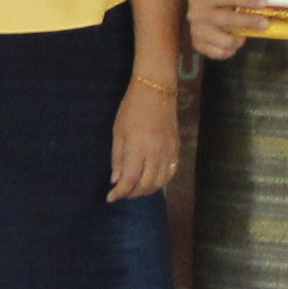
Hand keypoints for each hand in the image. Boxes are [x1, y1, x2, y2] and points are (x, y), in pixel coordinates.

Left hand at [107, 72, 180, 203]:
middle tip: (121, 193)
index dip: (120, 193)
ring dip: (146, 190)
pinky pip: (171, 173)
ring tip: (135, 189)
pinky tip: (151, 182)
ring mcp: (169, 152)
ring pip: (160, 183)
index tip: (110, 198)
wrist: (156, 90)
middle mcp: (156, 154)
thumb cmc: (131, 109)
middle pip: (146, 185)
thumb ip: (117, 158)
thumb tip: (116, 180)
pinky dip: (161, 182)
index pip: (130, 180)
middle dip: (132, 194)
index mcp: (138, 148)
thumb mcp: (118, 132)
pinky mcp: (177, 149)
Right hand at [189, 0, 272, 60]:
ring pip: (224, 40)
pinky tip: (235, 42)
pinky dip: (229, 50)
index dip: (244, 0)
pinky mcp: (198, 45)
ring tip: (246, 34)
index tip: (262, 2)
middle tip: (265, 23)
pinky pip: (218, 53)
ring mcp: (196, 30)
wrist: (198, 12)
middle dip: (247, 21)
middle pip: (225, 19)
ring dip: (239, 38)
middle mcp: (194, 13)